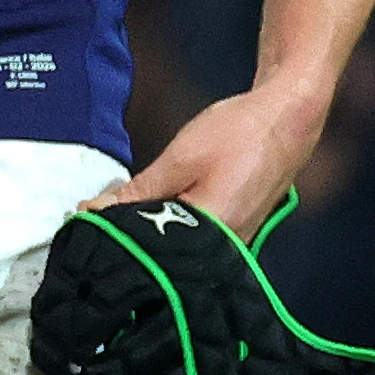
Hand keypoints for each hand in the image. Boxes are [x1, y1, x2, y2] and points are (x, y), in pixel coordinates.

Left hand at [95, 81, 325, 232]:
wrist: (287, 118)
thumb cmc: (240, 133)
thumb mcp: (180, 158)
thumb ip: (138, 192)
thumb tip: (95, 214)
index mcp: (215, 234)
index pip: (151, 253)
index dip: (116, 242)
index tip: (88, 228)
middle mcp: (229, 248)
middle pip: (165, 256)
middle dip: (130, 241)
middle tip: (98, 223)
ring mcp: (235, 243)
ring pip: (178, 249)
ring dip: (149, 234)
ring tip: (121, 216)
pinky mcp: (235, 233)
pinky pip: (194, 240)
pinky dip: (170, 228)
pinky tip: (151, 213)